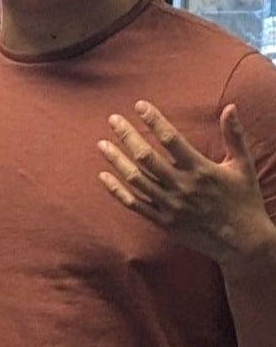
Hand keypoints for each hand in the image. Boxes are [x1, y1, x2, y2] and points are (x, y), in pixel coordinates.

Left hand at [99, 101, 275, 268]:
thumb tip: (230, 107)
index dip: (154, 121)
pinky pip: (133, 204)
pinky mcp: (162, 221)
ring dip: (116, 161)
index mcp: (201, 169)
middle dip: (127, 136)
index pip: (171, 139)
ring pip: (135, 179)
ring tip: (102, 144)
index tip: (140, 106)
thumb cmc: (243, 199)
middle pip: (146, 157)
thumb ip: (234, 135)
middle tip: (113, 119)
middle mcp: (182, 186)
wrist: (241, 240)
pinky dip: (116, 191)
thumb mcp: (243, 165)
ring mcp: (169, 205)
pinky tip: (103, 176)